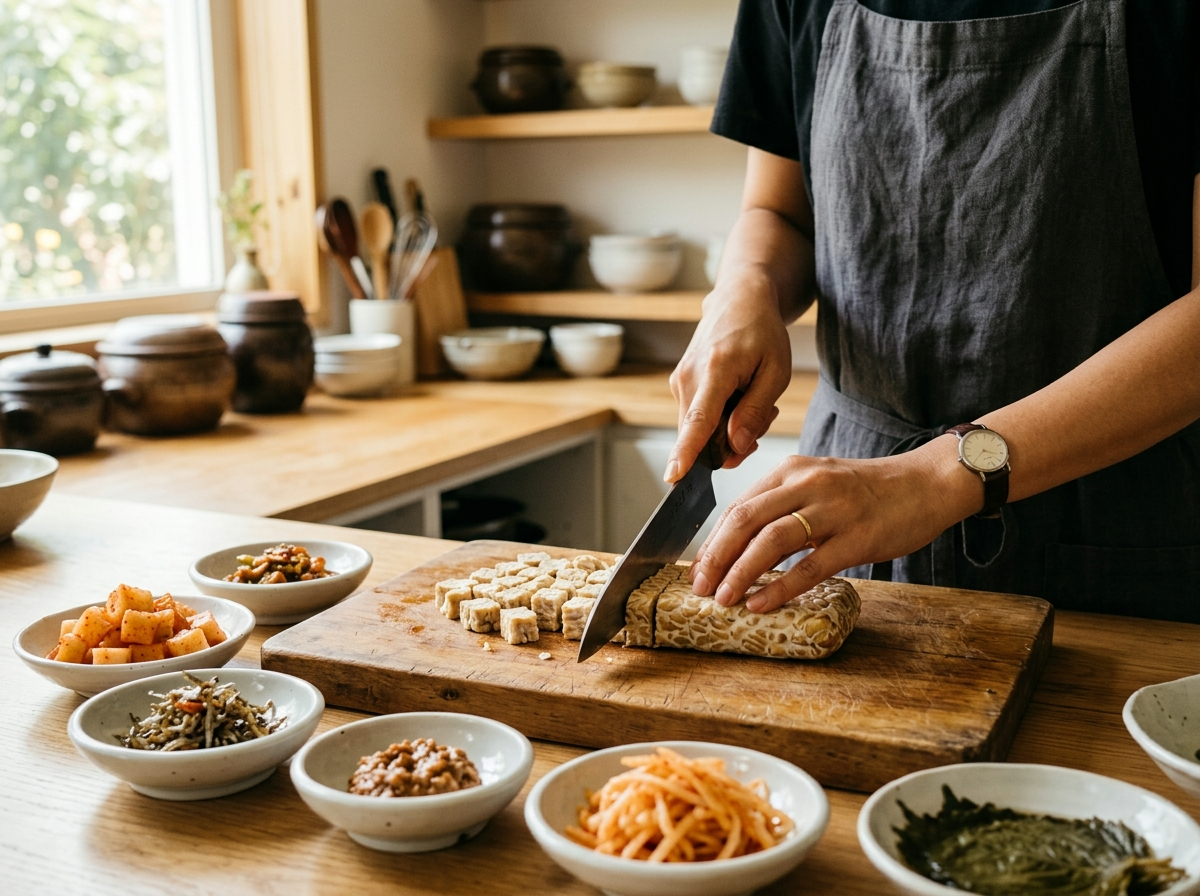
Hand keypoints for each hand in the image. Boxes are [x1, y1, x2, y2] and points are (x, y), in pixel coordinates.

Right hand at [666, 270, 792, 482]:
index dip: (687, 451)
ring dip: (729, 429)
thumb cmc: (762, 332)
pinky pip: (698, 420)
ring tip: (753, 399)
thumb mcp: (775, 371)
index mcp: (715, 370)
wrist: (738, 300)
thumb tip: (735, 445)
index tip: (674, 476)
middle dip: (733, 442)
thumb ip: (755, 411)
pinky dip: (720, 419)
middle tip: (764, 417)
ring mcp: (679, 382)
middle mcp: (688, 378)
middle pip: (702, 436)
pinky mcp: (679, 386)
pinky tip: (737, 398)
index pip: (698, 420)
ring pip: (701, 431)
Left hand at [688, 440, 976, 611]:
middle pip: (745, 519)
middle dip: (716, 557)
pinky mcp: (858, 537)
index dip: (713, 541)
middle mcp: (808, 485)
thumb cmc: (869, 491)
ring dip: (741, 572)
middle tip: (699, 588)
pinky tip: (760, 603)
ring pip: (772, 540)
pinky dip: (780, 586)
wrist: (927, 483)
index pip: (738, 506)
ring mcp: (834, 510)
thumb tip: (740, 542)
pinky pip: (810, 565)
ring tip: (723, 599)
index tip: (697, 570)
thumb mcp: (819, 484)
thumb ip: (783, 504)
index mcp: (792, 471)